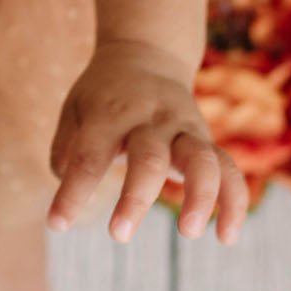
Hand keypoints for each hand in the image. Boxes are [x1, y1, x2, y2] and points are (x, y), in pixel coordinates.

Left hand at [46, 37, 248, 244]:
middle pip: (148, 158)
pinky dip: (233, 202)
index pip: (89, 156)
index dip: (72, 192)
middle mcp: (149, 120)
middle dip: (135, 199)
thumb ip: (66, 148)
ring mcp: (183, 128)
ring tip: (189, 232)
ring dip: (199, 197)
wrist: (146, 54)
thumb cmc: (102, 95)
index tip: (57, 225)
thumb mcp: (74, 109)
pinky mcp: (206, 140)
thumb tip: (66, 184)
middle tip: (118, 235)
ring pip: (200, 160)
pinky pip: (229, 170)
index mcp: (108, 113)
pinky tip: (226, 236)